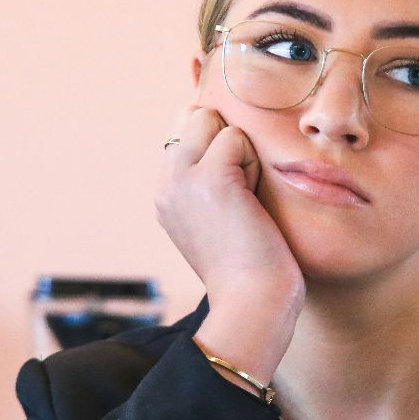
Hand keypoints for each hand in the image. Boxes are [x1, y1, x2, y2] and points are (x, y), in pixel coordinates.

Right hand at [154, 107, 303, 376]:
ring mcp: (181, 178)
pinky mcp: (208, 178)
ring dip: (242, 153)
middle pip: (194, 116)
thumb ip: (211, 179)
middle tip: (241, 193)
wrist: (252, 304)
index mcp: (166, 193)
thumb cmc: (251, 267)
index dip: (218, 145)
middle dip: (226, 141)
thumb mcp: (219, 218)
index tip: (233, 193)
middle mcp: (165, 183)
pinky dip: (253, 163)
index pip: (184, 130)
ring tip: (246, 199)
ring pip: (213, 121)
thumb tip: (229, 136)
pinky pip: (236, 138)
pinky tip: (251, 202)